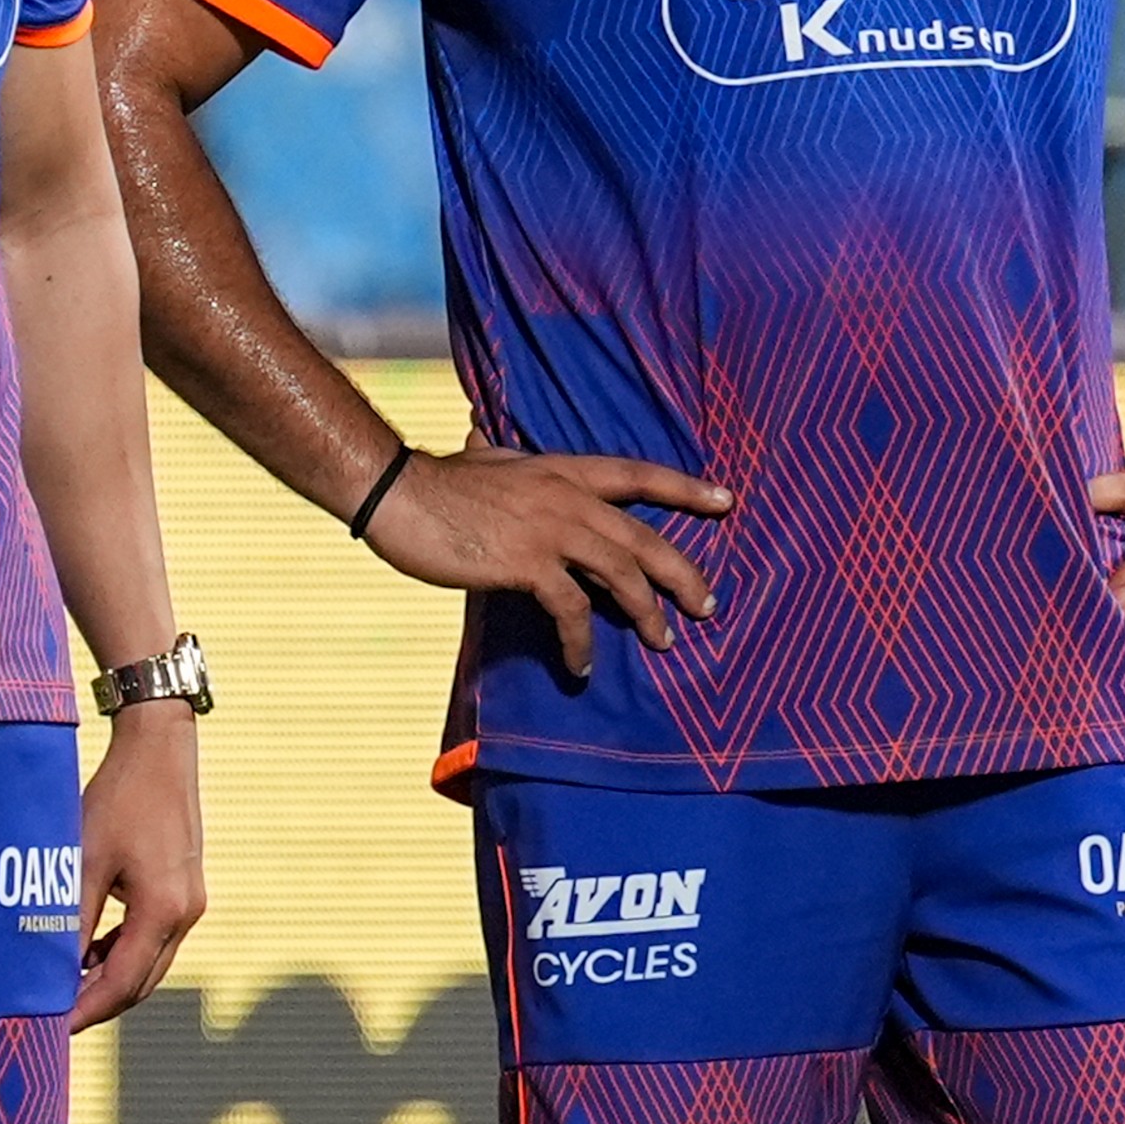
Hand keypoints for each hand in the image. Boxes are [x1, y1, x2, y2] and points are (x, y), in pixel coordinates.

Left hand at [71, 700, 204, 1028]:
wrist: (160, 750)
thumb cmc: (119, 798)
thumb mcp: (85, 859)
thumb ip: (72, 919)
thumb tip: (50, 970)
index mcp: (163, 909)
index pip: (123, 983)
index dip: (86, 1010)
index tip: (51, 1027)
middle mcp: (185, 913)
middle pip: (142, 983)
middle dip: (99, 1004)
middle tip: (53, 1017)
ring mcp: (191, 903)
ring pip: (150, 965)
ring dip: (111, 980)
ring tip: (65, 987)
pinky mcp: (186, 891)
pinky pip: (155, 940)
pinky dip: (124, 954)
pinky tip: (90, 951)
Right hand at [360, 447, 732, 677]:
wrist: (398, 493)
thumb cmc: (439, 485)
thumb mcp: (494, 463)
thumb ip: (523, 470)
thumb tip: (519, 457)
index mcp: (563, 470)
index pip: (639, 474)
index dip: (686, 487)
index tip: (726, 500)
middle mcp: (566, 495)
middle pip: (645, 535)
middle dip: (684, 571)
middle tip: (708, 605)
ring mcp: (549, 528)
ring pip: (622, 571)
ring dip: (648, 612)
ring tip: (663, 642)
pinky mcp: (526, 563)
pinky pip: (571, 609)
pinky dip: (582, 642)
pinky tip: (581, 665)